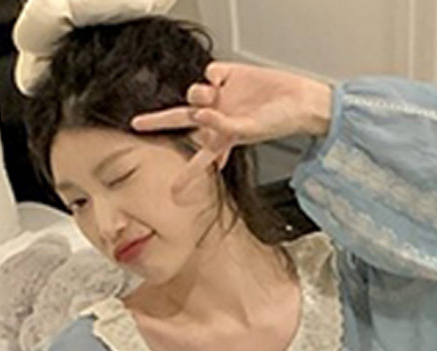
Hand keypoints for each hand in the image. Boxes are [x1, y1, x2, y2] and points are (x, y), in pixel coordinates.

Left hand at [131, 62, 331, 198]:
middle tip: (138, 125)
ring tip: (216, 97)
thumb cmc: (280, 122)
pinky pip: (210, 72)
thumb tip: (201, 115)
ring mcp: (221, 96)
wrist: (298, 100)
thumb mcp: (247, 132)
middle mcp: (217, 117)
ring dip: (201, 94)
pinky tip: (223, 81)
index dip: (187, 175)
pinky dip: (214, 76)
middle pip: (180, 119)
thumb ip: (222, 127)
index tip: (173, 194)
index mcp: (221, 138)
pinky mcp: (228, 75)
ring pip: (194, 92)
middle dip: (158, 121)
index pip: (198, 158)